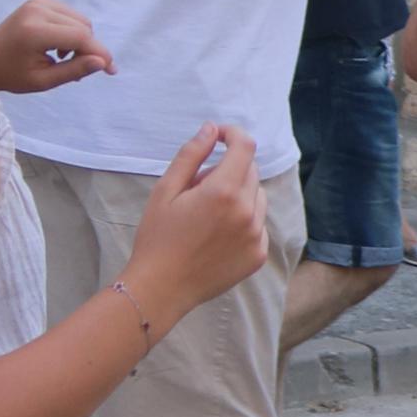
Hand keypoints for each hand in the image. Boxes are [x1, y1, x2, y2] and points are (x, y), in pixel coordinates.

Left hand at [0, 0, 110, 93]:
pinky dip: (72, 31)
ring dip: (80, 40)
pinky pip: (71, 15)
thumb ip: (74, 70)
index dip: (99, 53)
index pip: (79, 37)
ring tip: (63, 57)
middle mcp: (37, 10)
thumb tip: (103, 63)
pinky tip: (57, 44)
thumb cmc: (12, 74)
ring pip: (80, 20)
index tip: (111, 70)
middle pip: (83, 27)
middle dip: (88, 49)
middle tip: (76, 69)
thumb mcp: (43, 81)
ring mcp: (38, 2)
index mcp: (34, 31)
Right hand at [124, 126, 267, 314]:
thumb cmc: (157, 238)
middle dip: (228, 169)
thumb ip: (191, 155)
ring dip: (239, 195)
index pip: (245, 147)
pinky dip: (243, 221)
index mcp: (224, 192)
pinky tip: (216, 235)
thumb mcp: (165, 191)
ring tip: (206, 213)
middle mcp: (247, 212)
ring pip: (257, 197)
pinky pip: (258, 225)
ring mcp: (256, 236)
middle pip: (250, 171)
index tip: (219, 136)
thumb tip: (211, 129)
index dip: (233, 134)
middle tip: (197, 188)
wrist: (160, 288)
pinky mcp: (258, 255)